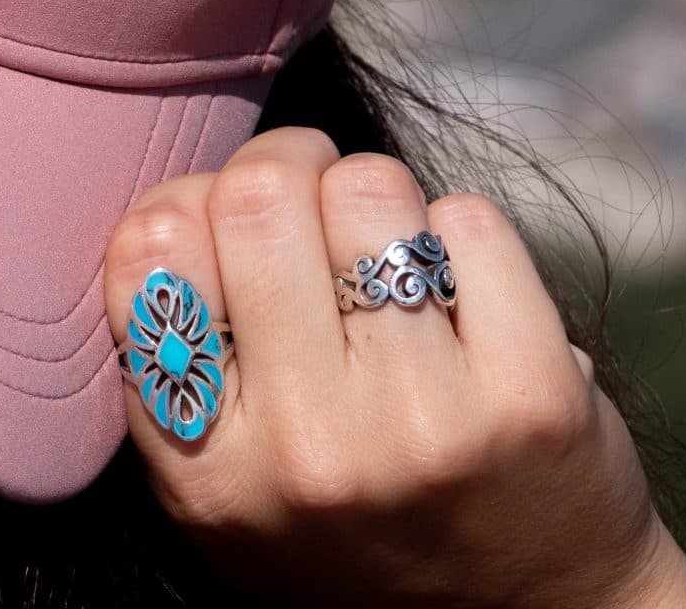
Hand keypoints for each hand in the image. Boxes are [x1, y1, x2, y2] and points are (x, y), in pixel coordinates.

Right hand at [103, 129, 685, 608]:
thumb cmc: (355, 521)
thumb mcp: (224, 479)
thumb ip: (176, 359)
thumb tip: (179, 199)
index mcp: (207, 467)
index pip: (150, 250)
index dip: (184, 203)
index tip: (218, 223)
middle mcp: (309, 452)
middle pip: (255, 196)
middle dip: (283, 165)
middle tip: (307, 192)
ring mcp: (426, 425)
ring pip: (367, 188)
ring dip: (374, 196)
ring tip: (385, 249)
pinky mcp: (535, 398)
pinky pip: (468, 222)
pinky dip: (460, 231)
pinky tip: (461, 288)